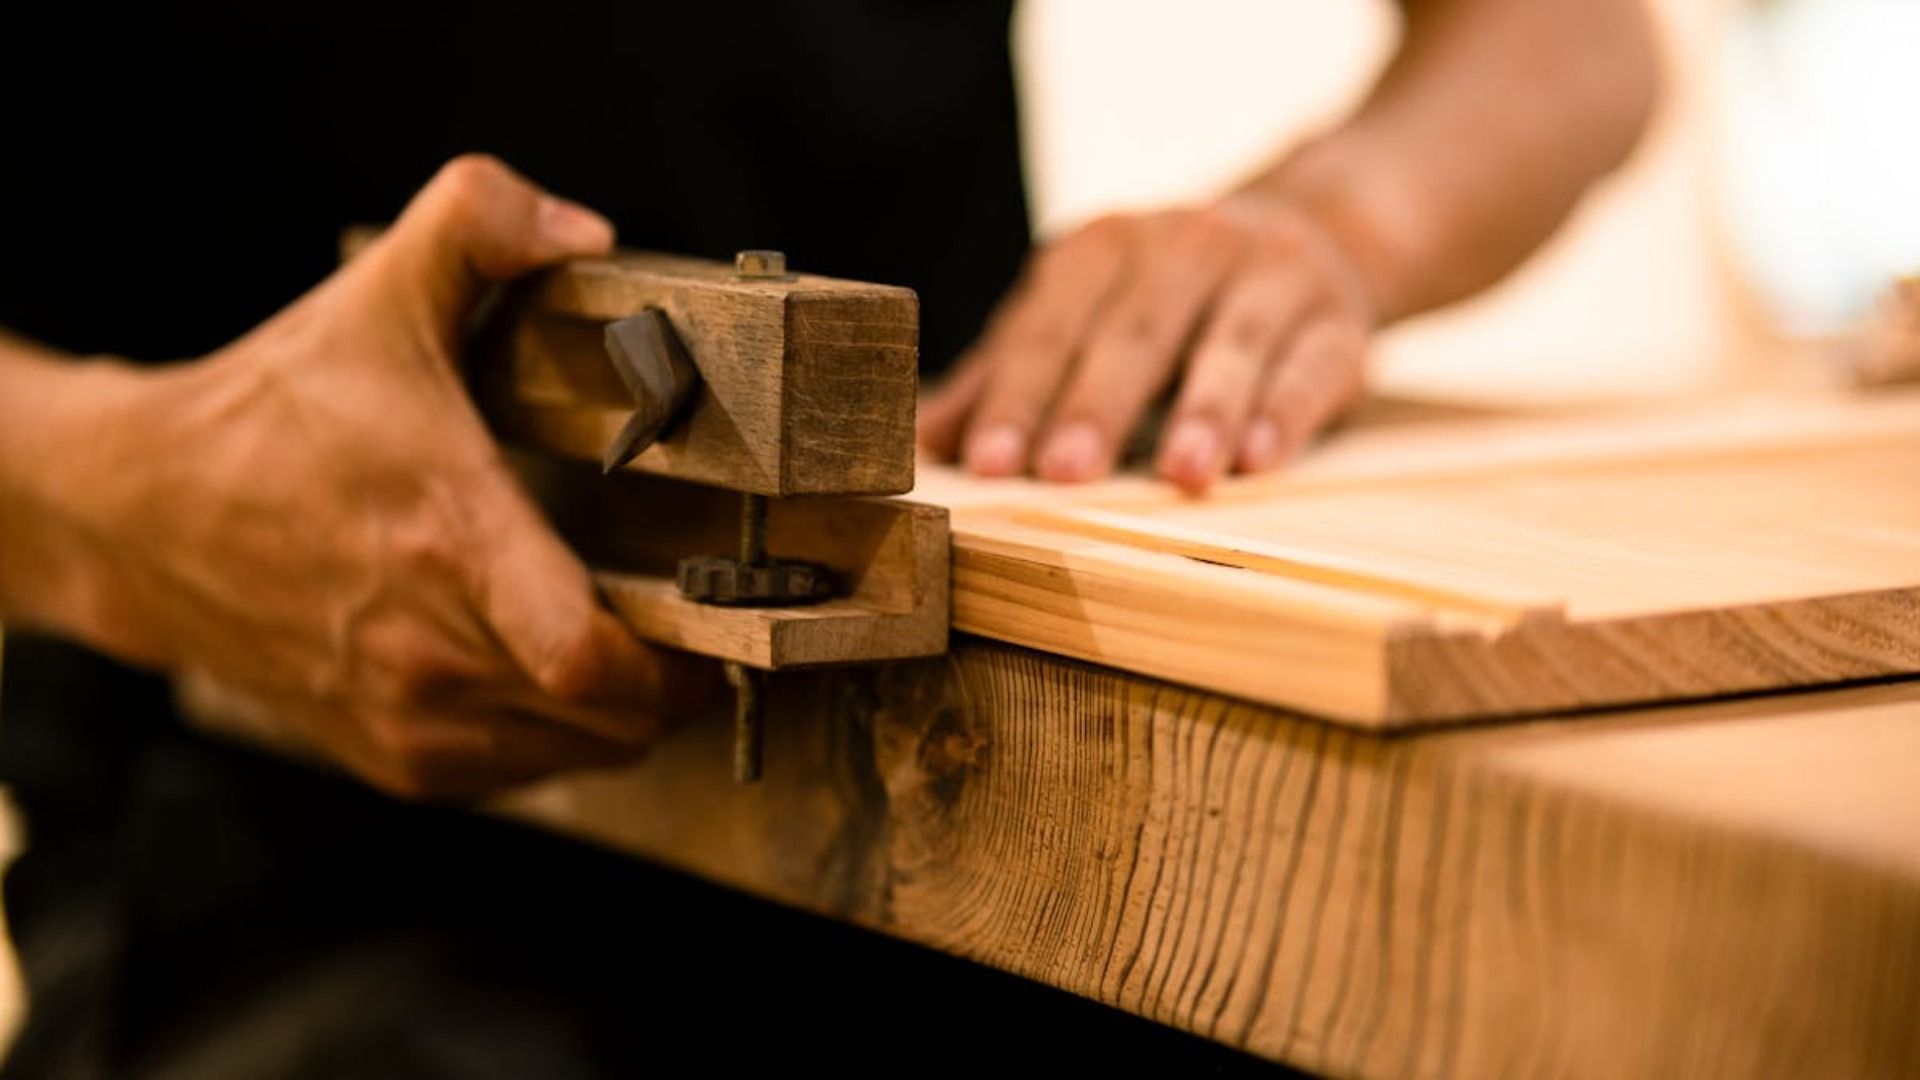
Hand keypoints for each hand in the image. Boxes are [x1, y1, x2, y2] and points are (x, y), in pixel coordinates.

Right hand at [40, 155, 712, 798]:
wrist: (141, 514)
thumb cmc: (271, 411)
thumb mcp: (375, 292)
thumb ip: (480, 221)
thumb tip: (584, 230)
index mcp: (451, 542)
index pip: (588, 655)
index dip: (679, 659)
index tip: (725, 617)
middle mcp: (433, 650)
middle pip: (614, 720)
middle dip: (677, 680)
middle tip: (701, 623)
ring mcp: (409, 716)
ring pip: (578, 755)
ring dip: (625, 713)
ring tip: (642, 648)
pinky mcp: (390, 756)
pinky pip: (521, 774)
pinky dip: (563, 739)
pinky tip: (562, 679)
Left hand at [919, 199, 1374, 493]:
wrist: (1313, 232)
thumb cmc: (1164, 299)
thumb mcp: (1082, 317)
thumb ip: (1006, 375)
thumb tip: (922, 442)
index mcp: (1105, 249)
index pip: (1050, 325)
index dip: (1017, 394)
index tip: (988, 463)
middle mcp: (1187, 245)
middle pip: (1135, 334)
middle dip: (1096, 406)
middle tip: (1064, 475)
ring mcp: (1270, 275)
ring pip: (1232, 345)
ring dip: (1205, 411)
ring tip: (1182, 477)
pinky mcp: (1339, 319)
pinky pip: (1312, 364)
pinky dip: (1285, 412)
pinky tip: (1260, 459)